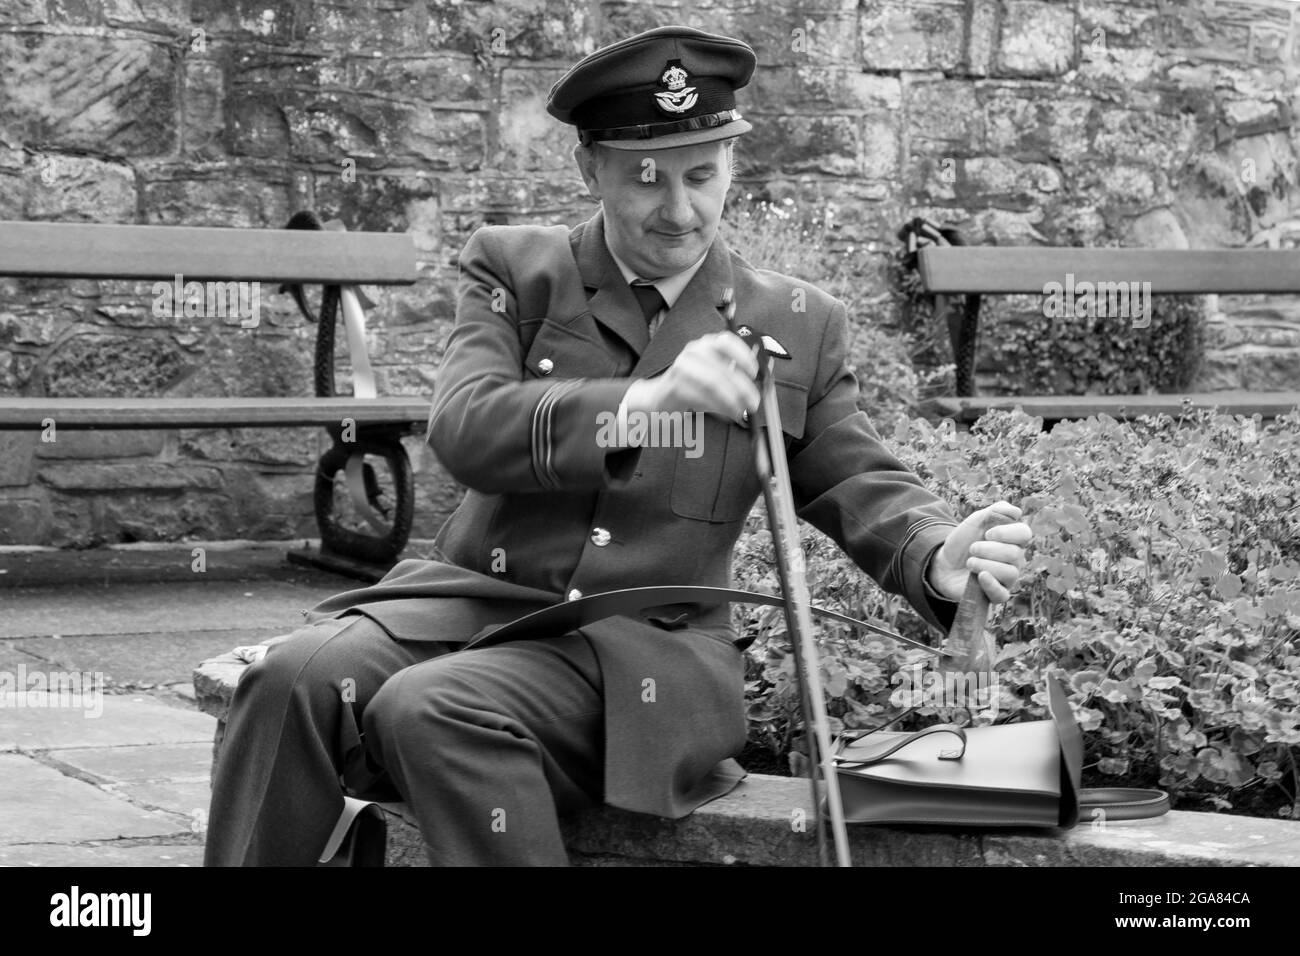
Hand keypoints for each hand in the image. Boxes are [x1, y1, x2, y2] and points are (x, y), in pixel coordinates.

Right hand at [624, 331, 758, 424]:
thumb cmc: (693, 387)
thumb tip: (762, 378)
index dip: (744, 356)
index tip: (755, 373)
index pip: (727, 341)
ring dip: (730, 401)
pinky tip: (725, 416)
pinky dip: (716, 409)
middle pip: (723, 368)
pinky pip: (700, 398)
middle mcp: (693, 351)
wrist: (660, 398)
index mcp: (706, 344)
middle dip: (742, 388)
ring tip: (740, 413)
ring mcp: (682, 367)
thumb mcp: (716, 376)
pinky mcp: (674, 385)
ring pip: (712, 383)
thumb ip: (738, 376)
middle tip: (754, 404)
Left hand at [927, 501, 1031, 603]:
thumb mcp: (976, 521)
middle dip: (989, 549)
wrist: (944, 563)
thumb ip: (996, 511)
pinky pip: (1003, 595)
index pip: (1024, 533)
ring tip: (970, 562)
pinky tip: (980, 576)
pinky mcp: (995, 594)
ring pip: (1010, 573)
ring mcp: (1006, 579)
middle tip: (972, 548)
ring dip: (985, 564)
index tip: (987, 533)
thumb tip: (1016, 512)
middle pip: (1015, 554)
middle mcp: (1014, 560)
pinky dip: (991, 584)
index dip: (1007, 532)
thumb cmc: (963, 541)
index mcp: (1012, 540)